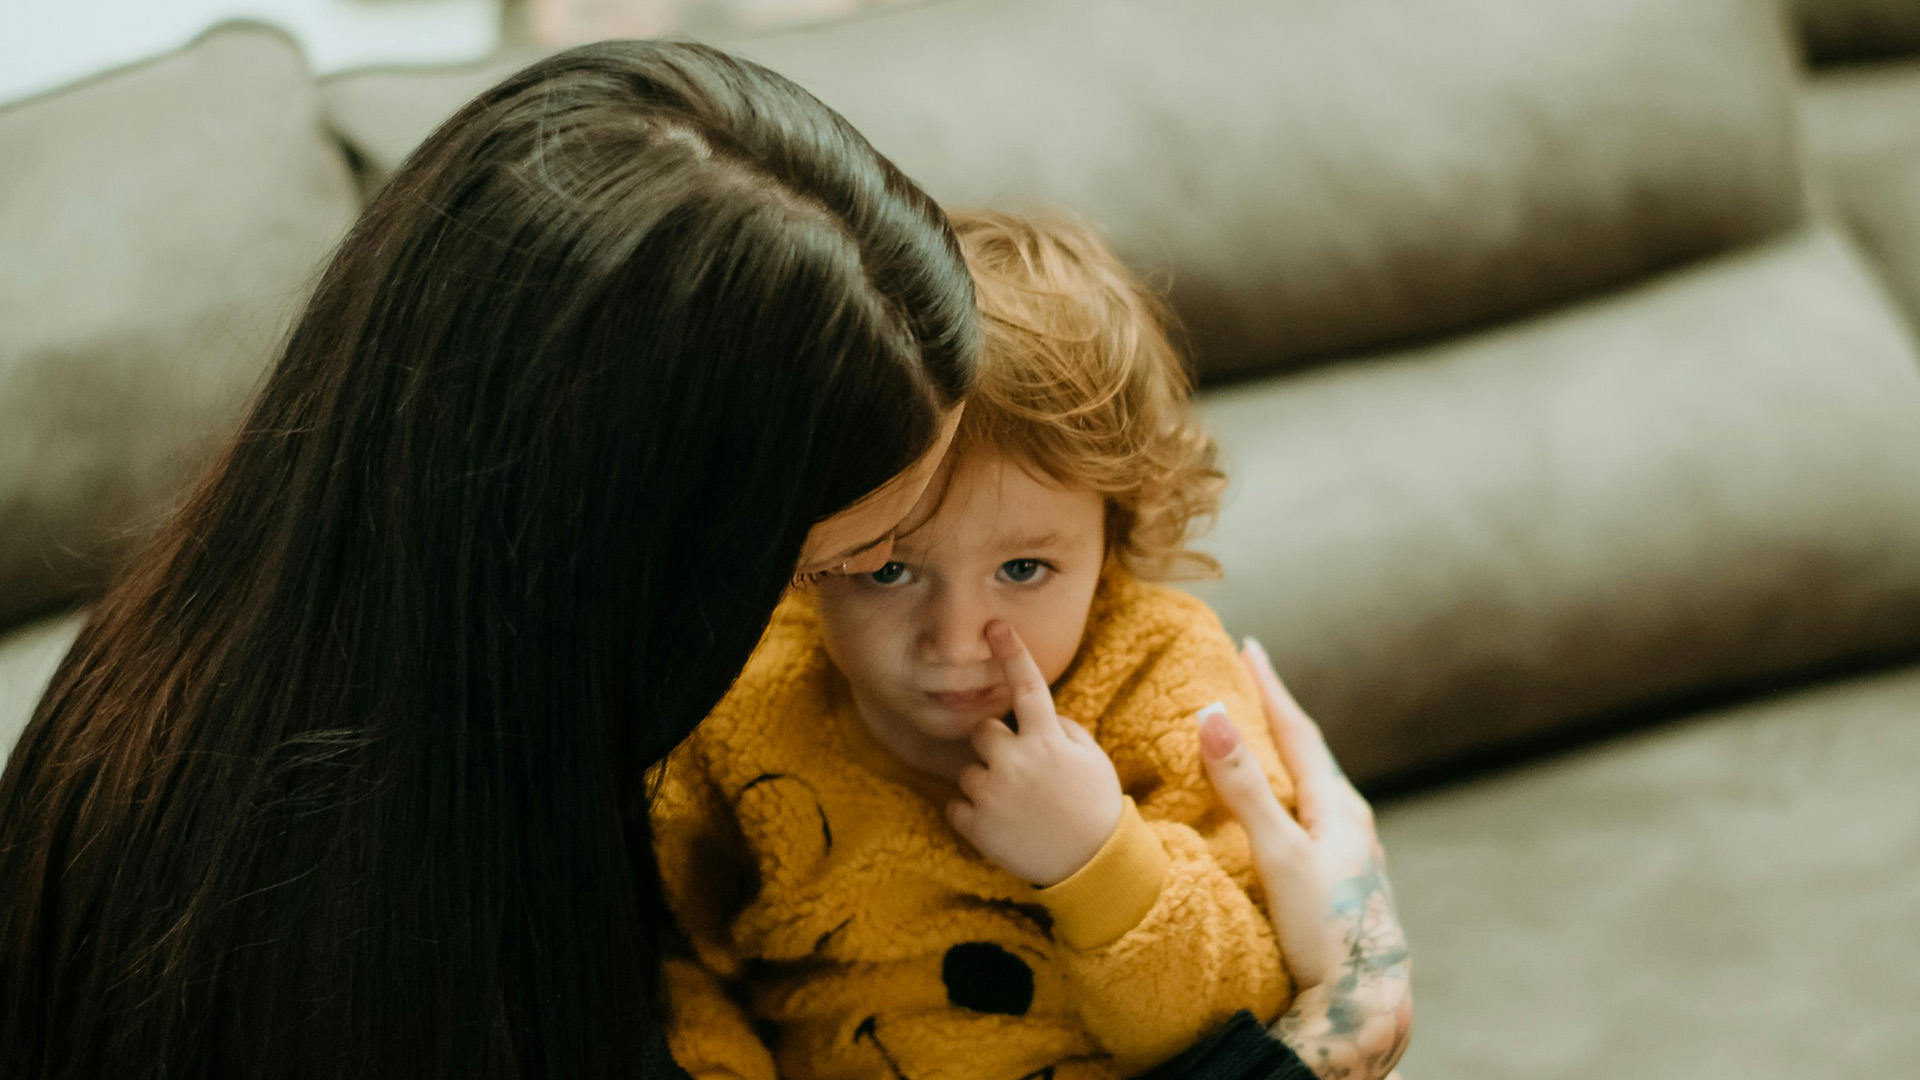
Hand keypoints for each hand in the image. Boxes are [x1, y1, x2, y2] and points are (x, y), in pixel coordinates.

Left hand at [945, 620, 1123, 885]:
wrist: (1093, 866)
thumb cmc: (1095, 806)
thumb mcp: (1091, 757)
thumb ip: (1059, 729)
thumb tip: (1036, 715)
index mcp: (1046, 740)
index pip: (1027, 685)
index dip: (1012, 652)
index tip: (994, 625)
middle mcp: (1014, 760)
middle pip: (983, 731)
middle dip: (997, 745)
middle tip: (1022, 772)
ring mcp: (991, 793)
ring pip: (968, 770)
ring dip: (986, 782)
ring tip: (1017, 806)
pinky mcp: (975, 824)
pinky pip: (957, 804)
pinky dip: (974, 813)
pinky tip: (1003, 825)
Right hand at [1196, 638, 1411, 1079]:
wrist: (1365, 1003)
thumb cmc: (1327, 931)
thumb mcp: (1279, 854)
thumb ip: (1244, 788)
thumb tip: (1212, 714)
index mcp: (1338, 805)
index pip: (1298, 730)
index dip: (1270, 688)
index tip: (1248, 647)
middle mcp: (1351, 821)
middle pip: (1310, 753)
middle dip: (1278, 715)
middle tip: (1251, 680)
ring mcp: (1352, 852)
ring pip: (1314, 787)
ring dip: (1286, 755)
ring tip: (1262, 737)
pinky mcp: (1344, 880)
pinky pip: (1313, 815)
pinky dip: (1291, 793)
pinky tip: (1284, 812)